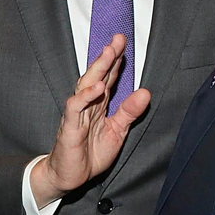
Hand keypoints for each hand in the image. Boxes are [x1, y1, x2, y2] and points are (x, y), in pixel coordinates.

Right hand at [29, 34, 150, 205]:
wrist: (69, 176)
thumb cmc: (89, 153)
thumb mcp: (117, 132)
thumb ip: (129, 112)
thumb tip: (146, 92)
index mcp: (99, 104)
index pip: (108, 77)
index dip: (116, 61)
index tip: (124, 42)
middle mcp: (87, 104)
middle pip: (97, 75)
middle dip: (107, 56)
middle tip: (118, 38)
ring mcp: (77, 114)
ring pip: (86, 85)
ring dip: (97, 69)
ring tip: (108, 53)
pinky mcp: (70, 126)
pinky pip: (76, 107)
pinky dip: (86, 96)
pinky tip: (97, 86)